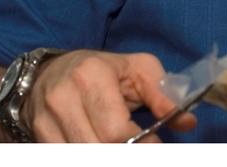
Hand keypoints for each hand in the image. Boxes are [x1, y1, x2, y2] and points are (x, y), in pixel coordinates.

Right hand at [23, 50, 197, 142]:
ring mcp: (47, 119)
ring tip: (124, 146)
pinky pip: (65, 157)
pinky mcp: (39, 134)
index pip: (116, 130)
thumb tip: (187, 122)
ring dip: (108, 156)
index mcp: (91, 74)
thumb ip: (163, 94)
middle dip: (127, 153)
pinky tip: (101, 146)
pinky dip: (88, 157)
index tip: (156, 145)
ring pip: (82, 156)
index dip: (142, 144)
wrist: (50, 72)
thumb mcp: (138, 69)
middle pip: (99, 148)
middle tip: (143, 147)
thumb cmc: (102, 69)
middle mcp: (64, 97)